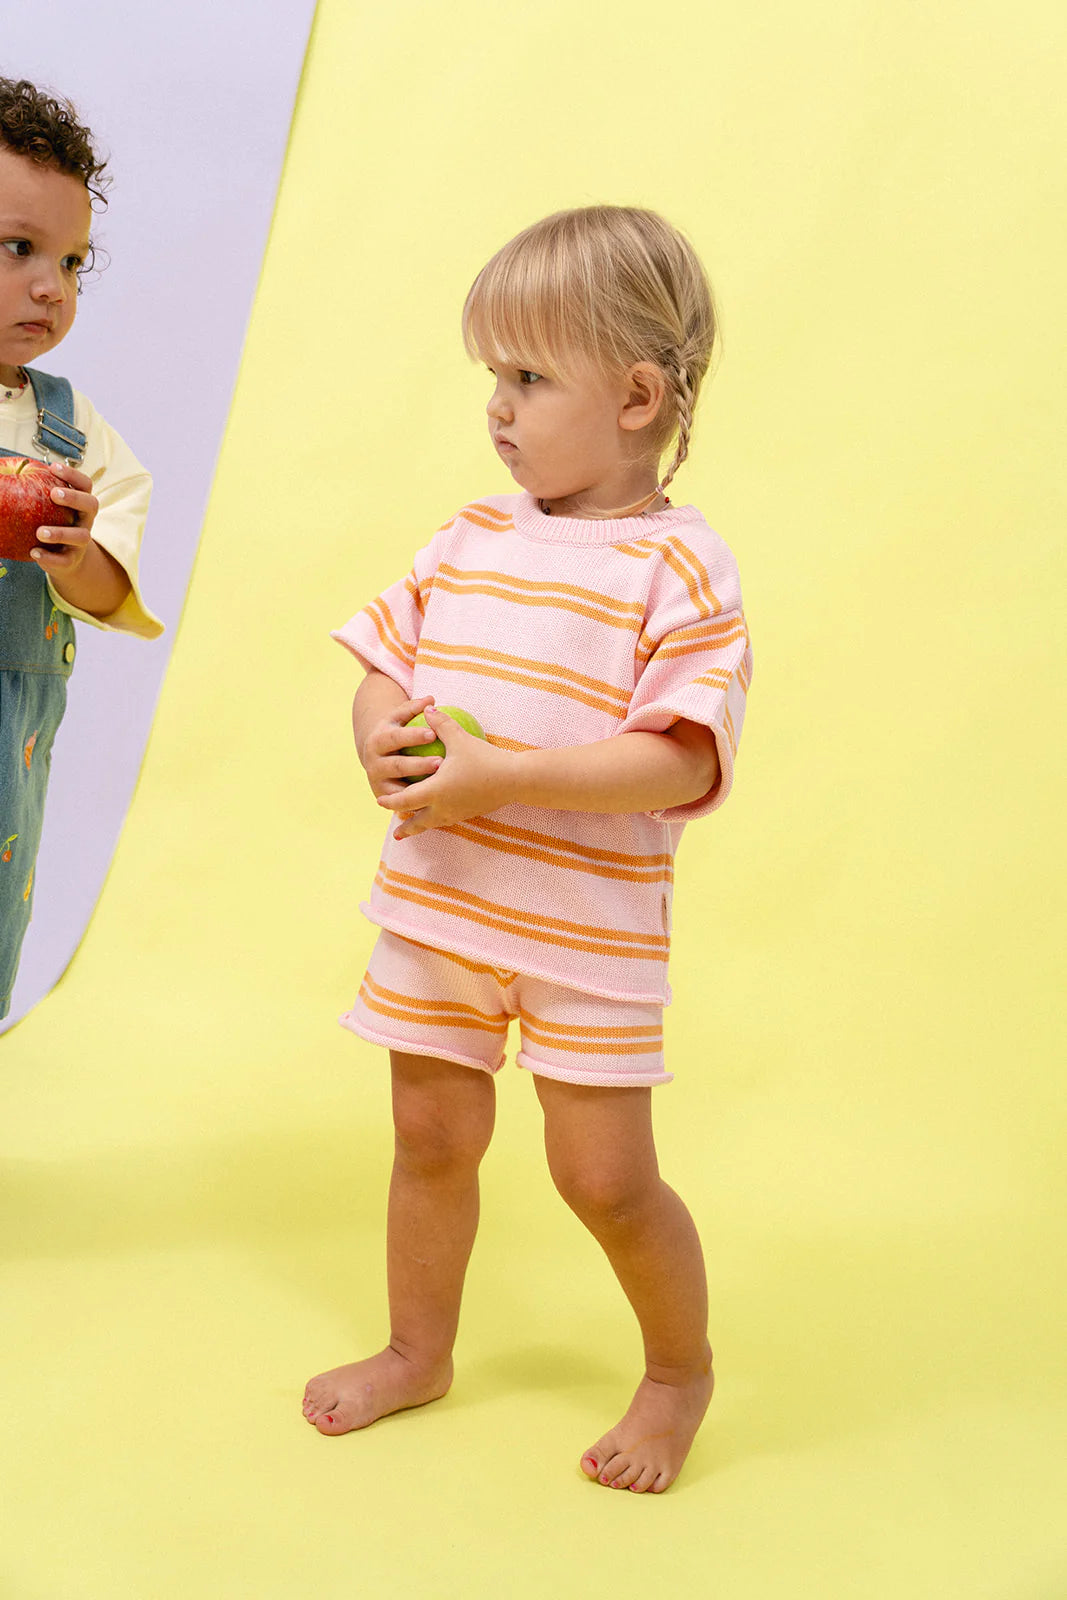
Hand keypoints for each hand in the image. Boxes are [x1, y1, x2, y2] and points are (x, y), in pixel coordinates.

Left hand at [30, 461, 98, 578]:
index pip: (85, 484)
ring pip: (81, 536)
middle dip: (74, 498)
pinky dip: (49, 557)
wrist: (65, 559)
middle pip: (91, 505)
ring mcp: (81, 541)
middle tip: (54, 494)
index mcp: (81, 504)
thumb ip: (39, 492)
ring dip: (61, 533)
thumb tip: (9, 469)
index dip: (72, 474)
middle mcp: (85, 520)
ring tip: (40, 532)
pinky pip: (65, 560)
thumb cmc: (53, 524)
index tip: (53, 467)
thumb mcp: (51, 507)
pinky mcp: (72, 560)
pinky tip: (34, 551)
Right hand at [360, 694, 443, 797]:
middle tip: (440, 762)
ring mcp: (377, 781)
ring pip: (398, 787)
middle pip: (396, 765)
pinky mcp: (384, 797)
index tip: (432, 733)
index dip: (412, 736)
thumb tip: (431, 700)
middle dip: (418, 764)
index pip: (395, 738)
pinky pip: (402, 801)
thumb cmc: (397, 732)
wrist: (377, 755)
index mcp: (377, 740)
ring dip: (419, 787)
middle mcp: (373, 762)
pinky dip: (416, 801)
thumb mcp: (400, 719)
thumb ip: (413, 708)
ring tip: (440, 784)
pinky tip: (435, 799)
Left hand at [376, 707, 515, 838]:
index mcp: (435, 790)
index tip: (379, 799)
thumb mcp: (460, 738)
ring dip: (418, 827)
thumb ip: (441, 724)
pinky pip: (446, 821)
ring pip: (432, 825)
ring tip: (408, 830)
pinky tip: (437, 817)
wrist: (515, 780)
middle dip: (403, 824)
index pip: (404, 800)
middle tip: (392, 827)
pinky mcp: (470, 814)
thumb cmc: (485, 758)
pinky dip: (436, 821)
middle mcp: (443, 807)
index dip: (390, 801)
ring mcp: (457, 813)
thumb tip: (427, 709)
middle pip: (416, 821)